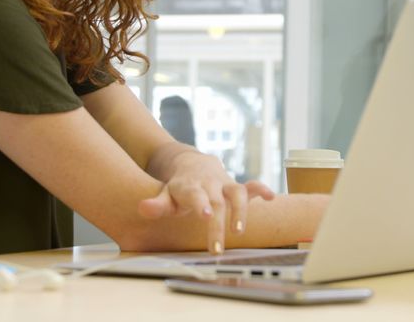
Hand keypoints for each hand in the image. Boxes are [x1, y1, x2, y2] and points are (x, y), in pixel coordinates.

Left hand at [138, 150, 274, 253]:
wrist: (192, 165)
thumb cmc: (179, 188)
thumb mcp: (166, 196)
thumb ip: (157, 204)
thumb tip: (143, 208)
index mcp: (190, 187)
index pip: (196, 195)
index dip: (202, 204)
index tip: (207, 216)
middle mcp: (210, 184)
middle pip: (217, 202)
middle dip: (219, 224)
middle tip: (216, 248)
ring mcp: (224, 184)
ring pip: (237, 192)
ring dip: (241, 210)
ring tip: (240, 232)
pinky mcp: (236, 187)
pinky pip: (251, 186)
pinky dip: (261, 190)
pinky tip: (271, 198)